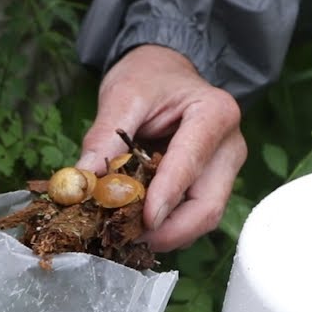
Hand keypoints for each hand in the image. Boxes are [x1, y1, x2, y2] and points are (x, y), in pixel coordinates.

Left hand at [76, 45, 245, 250]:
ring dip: (165, 234)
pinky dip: (166, 229)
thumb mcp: (122, 96)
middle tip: (127, 238)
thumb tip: (82, 182)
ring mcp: (224, 170)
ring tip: (126, 234)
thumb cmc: (147, 78)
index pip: (191, 163)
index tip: (143, 221)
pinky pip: (192, 218)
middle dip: (168, 231)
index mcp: (215, 114)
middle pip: (207, 205)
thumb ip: (104, 138)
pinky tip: (137, 226)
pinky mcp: (211, 187)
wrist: (163, 73)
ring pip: (203, 219)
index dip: (166, 197)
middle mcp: (229, 146)